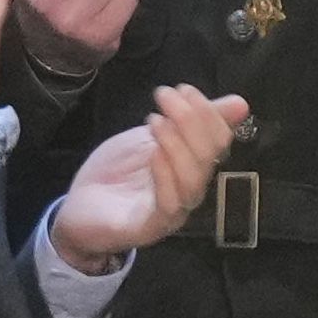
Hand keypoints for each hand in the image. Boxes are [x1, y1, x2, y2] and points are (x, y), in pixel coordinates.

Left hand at [50, 85, 248, 267]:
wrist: (76, 209)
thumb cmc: (116, 172)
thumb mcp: (152, 137)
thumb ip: (189, 122)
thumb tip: (241, 104)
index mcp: (195, 167)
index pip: (219, 141)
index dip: (207, 112)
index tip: (183, 89)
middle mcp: (190, 190)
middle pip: (208, 158)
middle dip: (190, 120)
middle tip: (165, 96)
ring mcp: (173, 212)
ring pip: (192, 180)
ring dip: (177, 145)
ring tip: (155, 121)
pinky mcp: (149, 228)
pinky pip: (168, 205)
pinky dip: (166, 176)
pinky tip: (153, 154)